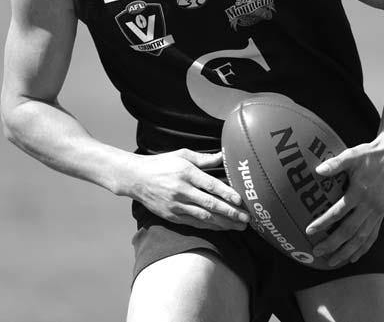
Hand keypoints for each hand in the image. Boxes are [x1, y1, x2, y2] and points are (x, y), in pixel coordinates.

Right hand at [130, 148, 250, 230]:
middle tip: (247, 218)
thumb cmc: (162, 163)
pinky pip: (194, 223)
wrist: (137, 178)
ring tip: (239, 226)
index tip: (240, 200)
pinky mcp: (172, 216)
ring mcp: (176, 205)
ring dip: (224, 223)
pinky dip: (210, 227)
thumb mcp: (182, 155)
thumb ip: (204, 159)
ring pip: (204, 217)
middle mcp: (182, 190)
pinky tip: (222, 228)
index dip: (226, 193)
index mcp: (186, 173)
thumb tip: (223, 156)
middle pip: (210, 204)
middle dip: (230, 213)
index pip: (210, 185)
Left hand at [305, 133, 383, 267]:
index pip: (339, 212)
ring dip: (346, 251)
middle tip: (317, 252)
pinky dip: (362, 248)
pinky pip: (372, 236)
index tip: (309, 231)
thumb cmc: (367, 155)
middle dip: (333, 244)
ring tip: (332, 262)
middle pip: (349, 231)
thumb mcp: (351, 155)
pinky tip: (353, 257)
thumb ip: (335, 164)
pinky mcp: (381, 214)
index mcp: (360, 192)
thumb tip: (317, 170)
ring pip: (361, 238)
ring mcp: (377, 212)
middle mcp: (370, 206)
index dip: (324, 223)